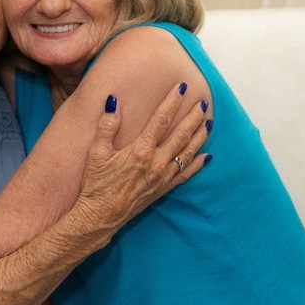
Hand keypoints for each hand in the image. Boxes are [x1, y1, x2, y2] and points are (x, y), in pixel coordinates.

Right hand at [75, 82, 210, 231]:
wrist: (99, 216)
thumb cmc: (95, 184)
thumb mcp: (96, 152)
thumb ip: (106, 126)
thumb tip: (113, 101)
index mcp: (140, 151)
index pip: (161, 120)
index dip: (172, 102)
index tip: (181, 88)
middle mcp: (156, 163)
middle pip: (181, 134)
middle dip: (193, 117)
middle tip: (203, 102)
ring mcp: (162, 177)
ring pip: (187, 152)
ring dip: (199, 136)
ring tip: (209, 122)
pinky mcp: (162, 189)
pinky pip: (186, 174)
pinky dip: (198, 164)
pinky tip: (207, 155)